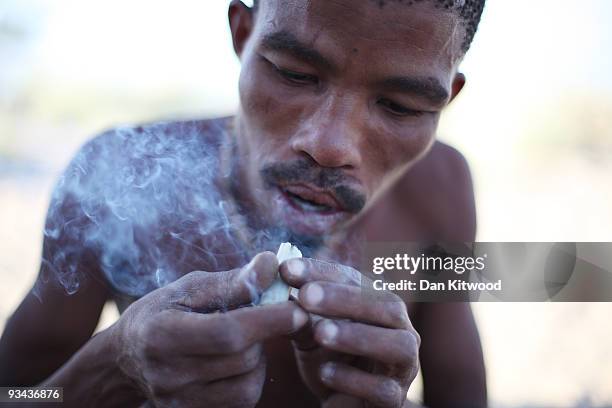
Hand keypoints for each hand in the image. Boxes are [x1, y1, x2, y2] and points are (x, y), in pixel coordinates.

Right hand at [110, 252, 308, 407]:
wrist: (126, 358)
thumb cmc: (162, 312)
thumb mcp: (189, 288)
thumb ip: (232, 281)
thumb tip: (273, 264)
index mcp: (163, 334)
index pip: (228, 332)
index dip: (268, 320)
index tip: (298, 307)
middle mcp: (168, 376)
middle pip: (243, 359)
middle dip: (265, 334)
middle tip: (266, 316)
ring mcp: (180, 403)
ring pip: (248, 385)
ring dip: (259, 359)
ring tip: (244, 340)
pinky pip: (241, 401)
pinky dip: (250, 378)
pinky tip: (237, 361)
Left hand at [280, 258, 419, 407]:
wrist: (343, 403)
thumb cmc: (330, 358)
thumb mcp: (311, 331)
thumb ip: (300, 309)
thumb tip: (278, 278)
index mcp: (379, 304)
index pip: (357, 280)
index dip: (323, 272)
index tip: (288, 269)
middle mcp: (400, 329)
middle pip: (386, 306)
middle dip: (345, 298)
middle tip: (307, 295)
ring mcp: (403, 365)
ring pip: (397, 345)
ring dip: (358, 336)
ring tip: (320, 333)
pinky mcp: (395, 399)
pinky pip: (383, 388)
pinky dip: (354, 379)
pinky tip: (326, 372)